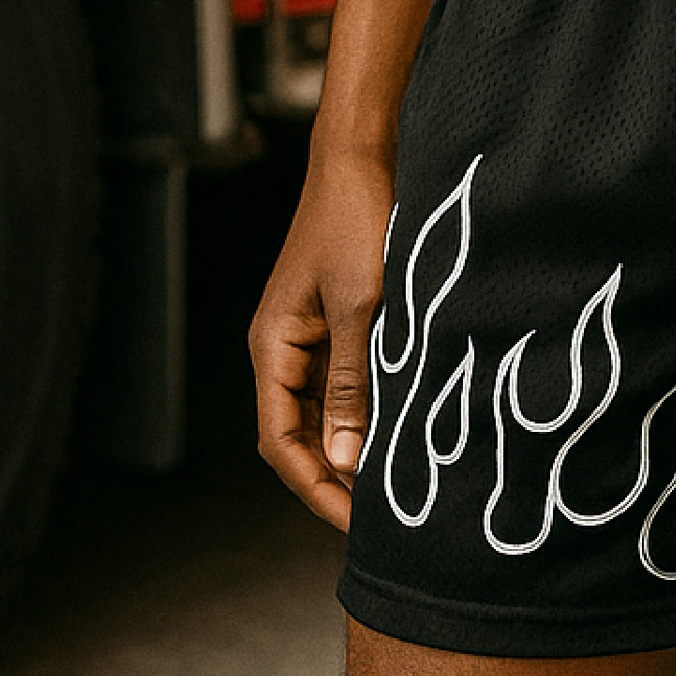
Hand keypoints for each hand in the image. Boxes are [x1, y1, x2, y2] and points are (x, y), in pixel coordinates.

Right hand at [250, 145, 393, 530]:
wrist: (364, 151)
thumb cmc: (356, 219)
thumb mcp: (360, 306)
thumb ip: (352, 383)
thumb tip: (347, 459)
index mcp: (273, 346)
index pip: (280, 441)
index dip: (313, 487)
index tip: (353, 524)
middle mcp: (284, 346)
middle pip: (301, 432)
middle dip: (335, 475)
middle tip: (382, 514)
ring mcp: (312, 332)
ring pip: (327, 408)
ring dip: (356, 443)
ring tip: (397, 480)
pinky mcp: (339, 317)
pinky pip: (347, 378)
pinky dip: (370, 406)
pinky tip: (403, 425)